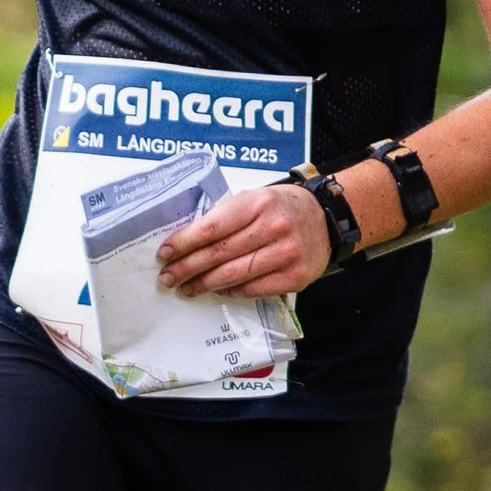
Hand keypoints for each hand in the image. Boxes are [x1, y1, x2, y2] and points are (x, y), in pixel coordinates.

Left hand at [157, 179, 334, 299]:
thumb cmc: (281, 208)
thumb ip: (226, 217)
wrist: (326, 218)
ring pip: (234, 275)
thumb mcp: (254, 199)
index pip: (212, 227)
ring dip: (204, 284)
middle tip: (168, 277)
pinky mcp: (295, 277)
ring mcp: (286, 254)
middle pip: (219, 254)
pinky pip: (253, 289)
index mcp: (257, 204)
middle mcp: (273, 228)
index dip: (184, 242)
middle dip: (187, 267)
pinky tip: (217, 290)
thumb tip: (186, 242)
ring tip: (187, 288)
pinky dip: (231, 291)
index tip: (165, 253)